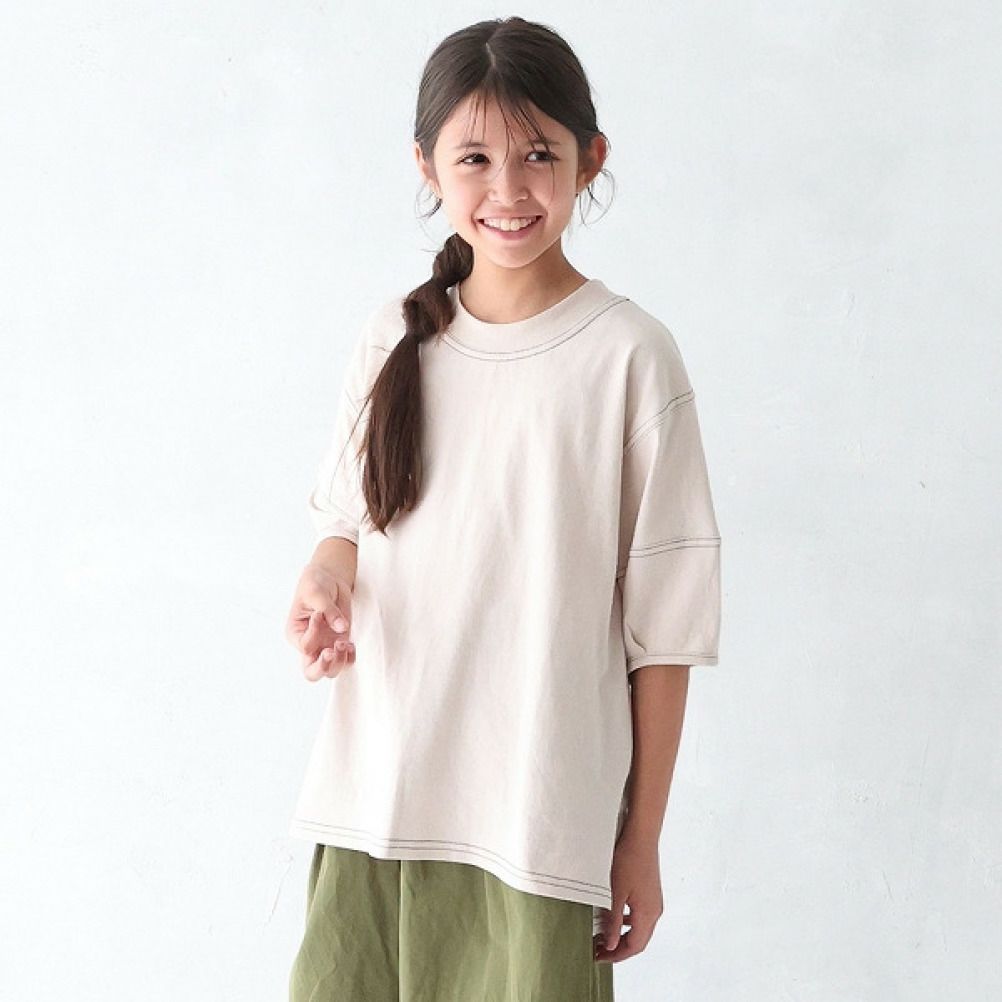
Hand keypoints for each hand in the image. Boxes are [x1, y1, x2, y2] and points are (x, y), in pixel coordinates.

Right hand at [285, 563, 355, 680]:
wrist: (329, 579)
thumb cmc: (315, 585)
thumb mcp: (317, 593)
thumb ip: (328, 610)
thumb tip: (341, 628)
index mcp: (295, 633)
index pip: (305, 645)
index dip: (314, 633)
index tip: (318, 614)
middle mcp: (310, 644)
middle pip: (312, 672)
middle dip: (323, 667)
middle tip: (331, 651)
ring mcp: (326, 645)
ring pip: (331, 671)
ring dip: (339, 662)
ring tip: (345, 643)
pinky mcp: (340, 642)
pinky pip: (346, 660)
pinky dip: (350, 658)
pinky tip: (352, 645)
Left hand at [592, 831, 663, 962]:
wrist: (641, 836)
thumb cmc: (629, 859)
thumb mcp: (615, 893)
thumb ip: (613, 921)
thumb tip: (610, 944)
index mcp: (647, 914)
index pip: (633, 946)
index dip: (615, 956)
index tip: (599, 957)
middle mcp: (654, 911)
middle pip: (638, 941)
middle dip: (618, 948)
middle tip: (598, 950)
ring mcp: (654, 902)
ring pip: (640, 929)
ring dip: (622, 935)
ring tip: (603, 935)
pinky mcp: (651, 893)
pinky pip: (641, 916)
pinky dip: (627, 923)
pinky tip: (615, 917)